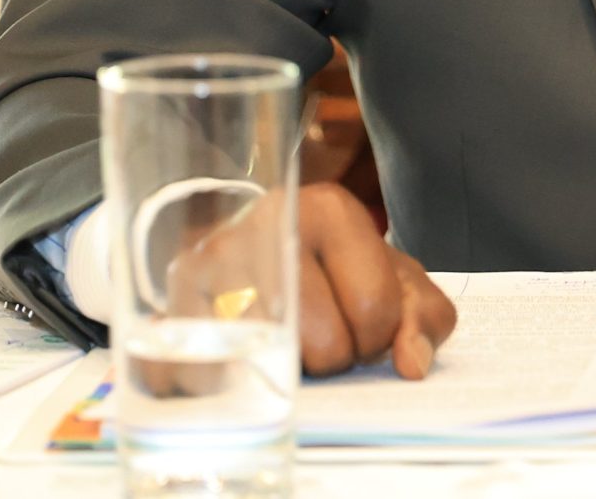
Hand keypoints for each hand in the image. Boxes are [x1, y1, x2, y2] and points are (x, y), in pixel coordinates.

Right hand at [165, 182, 457, 377]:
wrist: (248, 240)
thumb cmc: (332, 266)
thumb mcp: (392, 276)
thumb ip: (422, 316)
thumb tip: (412, 363)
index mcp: (328, 210)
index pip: (374, 309)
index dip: (378, 338)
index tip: (362, 327)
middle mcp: (265, 226)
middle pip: (325, 344)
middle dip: (333, 357)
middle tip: (321, 337)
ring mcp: (212, 262)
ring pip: (272, 362)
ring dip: (285, 370)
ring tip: (287, 344)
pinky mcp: (174, 303)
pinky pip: (205, 372)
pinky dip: (224, 386)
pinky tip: (239, 367)